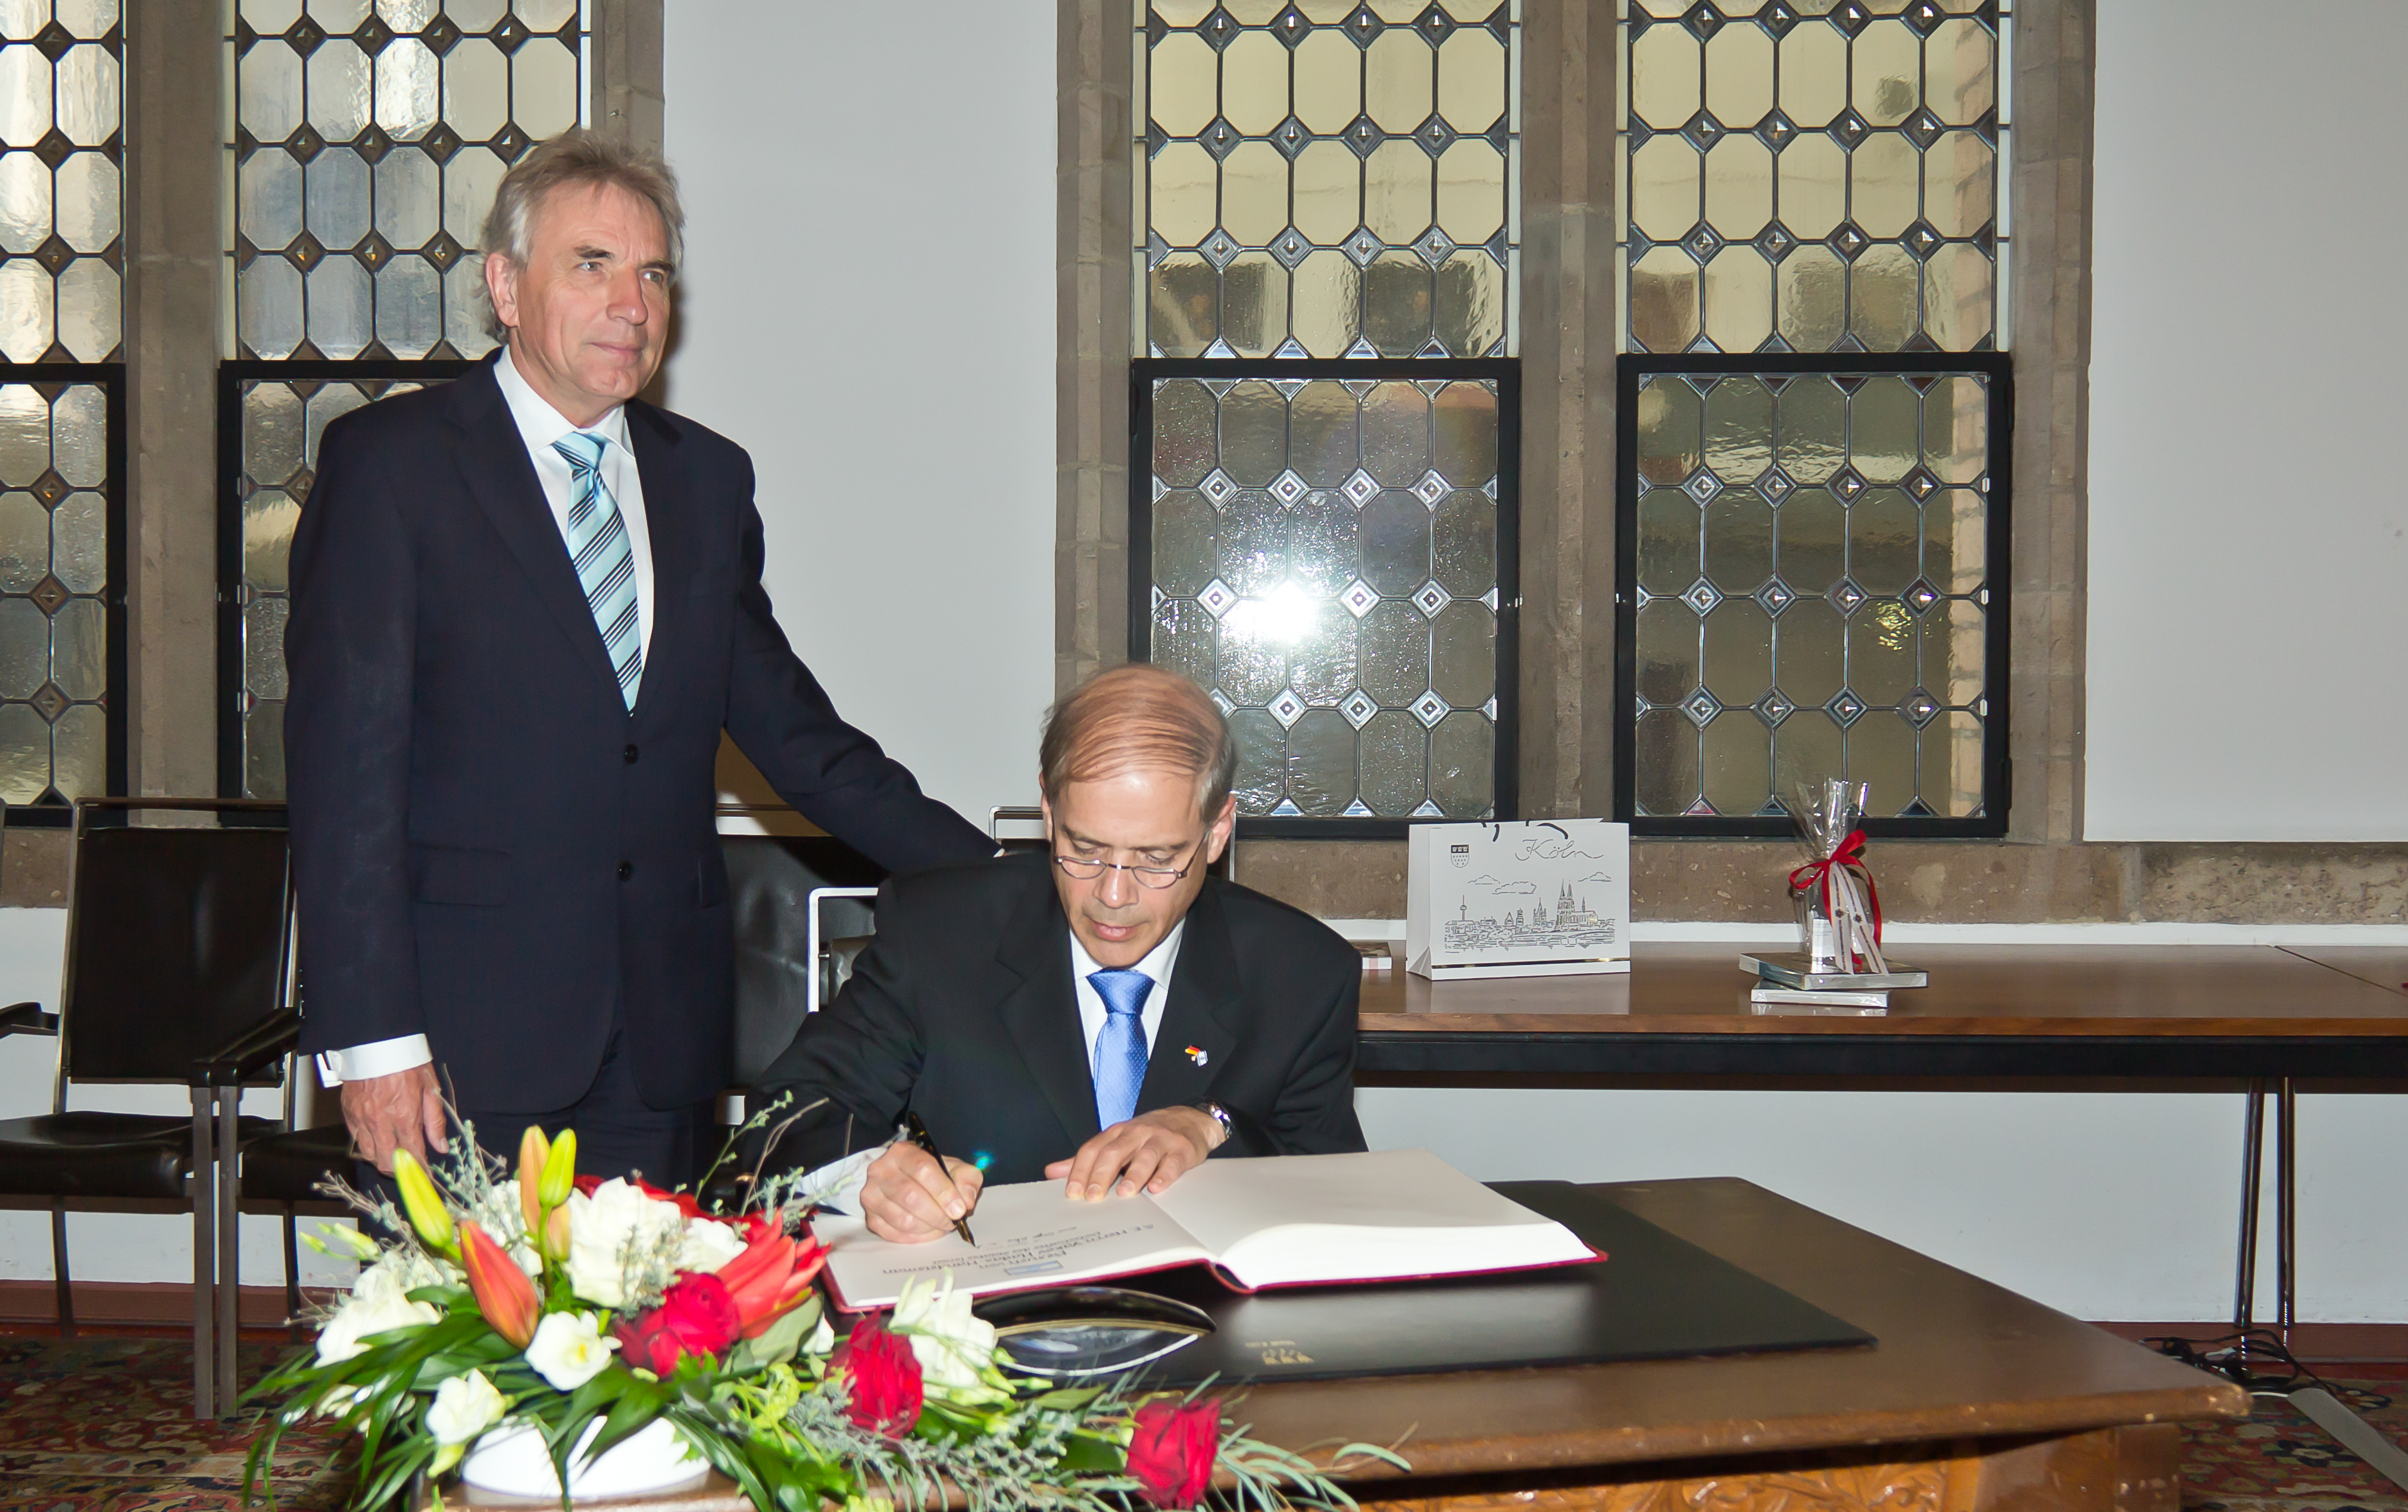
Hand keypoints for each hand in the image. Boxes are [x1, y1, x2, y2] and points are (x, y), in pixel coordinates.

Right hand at [340, 1064, 447, 1175]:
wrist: (378, 1044)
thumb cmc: (408, 1063)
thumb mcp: (430, 1089)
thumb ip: (435, 1121)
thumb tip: (440, 1146)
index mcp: (404, 1117)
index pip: (413, 1154)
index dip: (421, 1169)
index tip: (425, 1175)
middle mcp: (380, 1123)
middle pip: (386, 1162)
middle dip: (400, 1170)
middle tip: (408, 1167)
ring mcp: (361, 1119)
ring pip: (368, 1155)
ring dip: (381, 1159)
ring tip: (393, 1154)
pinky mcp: (348, 1113)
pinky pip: (355, 1140)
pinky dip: (366, 1144)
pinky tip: (376, 1139)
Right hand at [861, 1143, 984, 1243]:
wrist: (905, 1179)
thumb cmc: (931, 1174)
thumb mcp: (954, 1168)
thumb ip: (967, 1179)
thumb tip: (967, 1201)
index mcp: (903, 1152)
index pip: (923, 1169)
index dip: (944, 1191)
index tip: (959, 1209)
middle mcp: (881, 1170)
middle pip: (910, 1196)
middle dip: (937, 1214)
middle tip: (952, 1221)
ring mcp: (871, 1195)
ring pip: (902, 1219)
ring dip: (928, 1227)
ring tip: (941, 1225)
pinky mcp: (870, 1217)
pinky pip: (893, 1234)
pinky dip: (915, 1238)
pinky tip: (927, 1232)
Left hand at [1046, 1107, 1220, 1200]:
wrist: (1189, 1119)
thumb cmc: (1147, 1136)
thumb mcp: (1115, 1143)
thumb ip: (1086, 1159)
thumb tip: (1052, 1172)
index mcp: (1116, 1133)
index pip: (1093, 1149)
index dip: (1080, 1170)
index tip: (1072, 1192)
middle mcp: (1136, 1133)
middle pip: (1115, 1152)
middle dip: (1102, 1174)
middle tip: (1092, 1197)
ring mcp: (1160, 1140)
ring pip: (1145, 1155)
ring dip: (1134, 1175)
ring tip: (1125, 1193)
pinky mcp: (1181, 1149)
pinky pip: (1172, 1162)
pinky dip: (1164, 1175)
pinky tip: (1156, 1188)